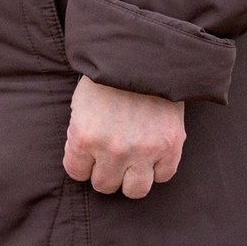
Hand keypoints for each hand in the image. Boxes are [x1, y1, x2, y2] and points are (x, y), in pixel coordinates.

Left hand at [63, 77, 184, 197]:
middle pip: (104, 185)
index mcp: (84, 136)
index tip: (90, 153)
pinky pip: (163, 176)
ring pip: (135, 190)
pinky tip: (153, 153)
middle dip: (106, 171)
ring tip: (132, 162)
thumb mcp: (81, 105)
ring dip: (131, 178)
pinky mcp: (170, 147)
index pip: (77, 173)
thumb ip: (81, 136)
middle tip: (112, 155)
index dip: (83, 163)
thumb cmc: (107, 78)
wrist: (144, 55)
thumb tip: (86, 163)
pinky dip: (158, 168)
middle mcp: (113, 149)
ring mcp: (144, 150)